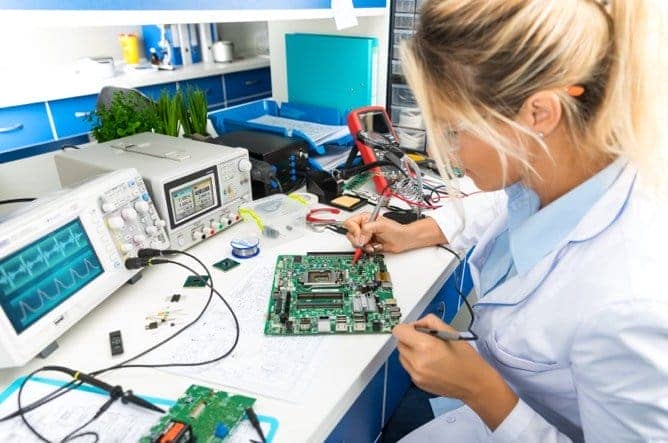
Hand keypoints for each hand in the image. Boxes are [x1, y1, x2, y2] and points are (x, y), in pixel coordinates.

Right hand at [343, 212, 410, 253]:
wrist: (403, 240)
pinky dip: (367, 250)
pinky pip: (362, 249)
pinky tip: (374, 247)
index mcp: (365, 219)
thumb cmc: (396, 230)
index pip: (350, 223)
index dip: (354, 230)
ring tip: (371, 245)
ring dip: (363, 246)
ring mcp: (365, 237)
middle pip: (350, 234)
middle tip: (365, 241)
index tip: (361, 235)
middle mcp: (364, 227)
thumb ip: (368, 229)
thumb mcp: (381, 225)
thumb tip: (360, 238)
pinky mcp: (368, 245)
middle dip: (358, 240)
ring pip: (355, 243)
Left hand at [393, 314, 517, 429]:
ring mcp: (416, 374)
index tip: (416, 329)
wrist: (475, 384)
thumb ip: (430, 322)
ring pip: (402, 355)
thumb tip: (417, 324)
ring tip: (428, 352)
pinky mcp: (417, 383)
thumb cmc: (467, 358)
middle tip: (425, 340)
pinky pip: (408, 367)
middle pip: (399, 343)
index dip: (407, 327)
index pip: (399, 331)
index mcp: (426, 346)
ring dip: (410, 351)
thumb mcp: (451, 332)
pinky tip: (430, 363)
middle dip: (409, 338)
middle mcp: (417, 361)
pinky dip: (415, 362)